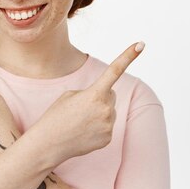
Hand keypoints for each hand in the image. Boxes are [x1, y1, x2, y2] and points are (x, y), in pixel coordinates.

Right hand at [30, 42, 144, 165]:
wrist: (48, 144)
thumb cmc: (56, 116)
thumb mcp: (69, 96)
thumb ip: (91, 93)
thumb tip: (107, 102)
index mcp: (94, 94)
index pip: (115, 71)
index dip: (128, 56)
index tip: (141, 44)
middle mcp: (106, 109)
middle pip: (110, 94)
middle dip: (99, 97)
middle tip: (79, 108)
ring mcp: (108, 125)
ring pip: (109, 111)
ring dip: (98, 113)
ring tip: (79, 122)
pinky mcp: (108, 138)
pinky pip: (107, 126)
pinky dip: (97, 127)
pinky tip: (83, 132)